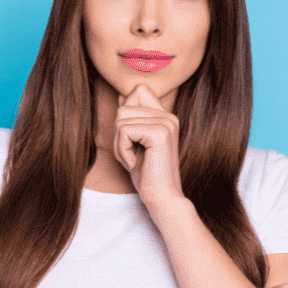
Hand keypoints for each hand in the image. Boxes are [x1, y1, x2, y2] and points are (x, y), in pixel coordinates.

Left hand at [114, 83, 184, 206]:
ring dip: (119, 144)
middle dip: (118, 133)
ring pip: (121, 119)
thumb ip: (132, 119)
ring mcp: (166, 123)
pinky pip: (124, 131)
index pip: (139, 89)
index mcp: (165, 116)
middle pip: (124, 107)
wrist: (162, 198)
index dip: (126, 109)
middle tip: (131, 153)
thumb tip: (121, 95)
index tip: (132, 136)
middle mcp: (168, 116)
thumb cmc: (146, 173)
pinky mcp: (160, 133)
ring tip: (133, 159)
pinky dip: (122, 149)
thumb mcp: (135, 141)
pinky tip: (134, 163)